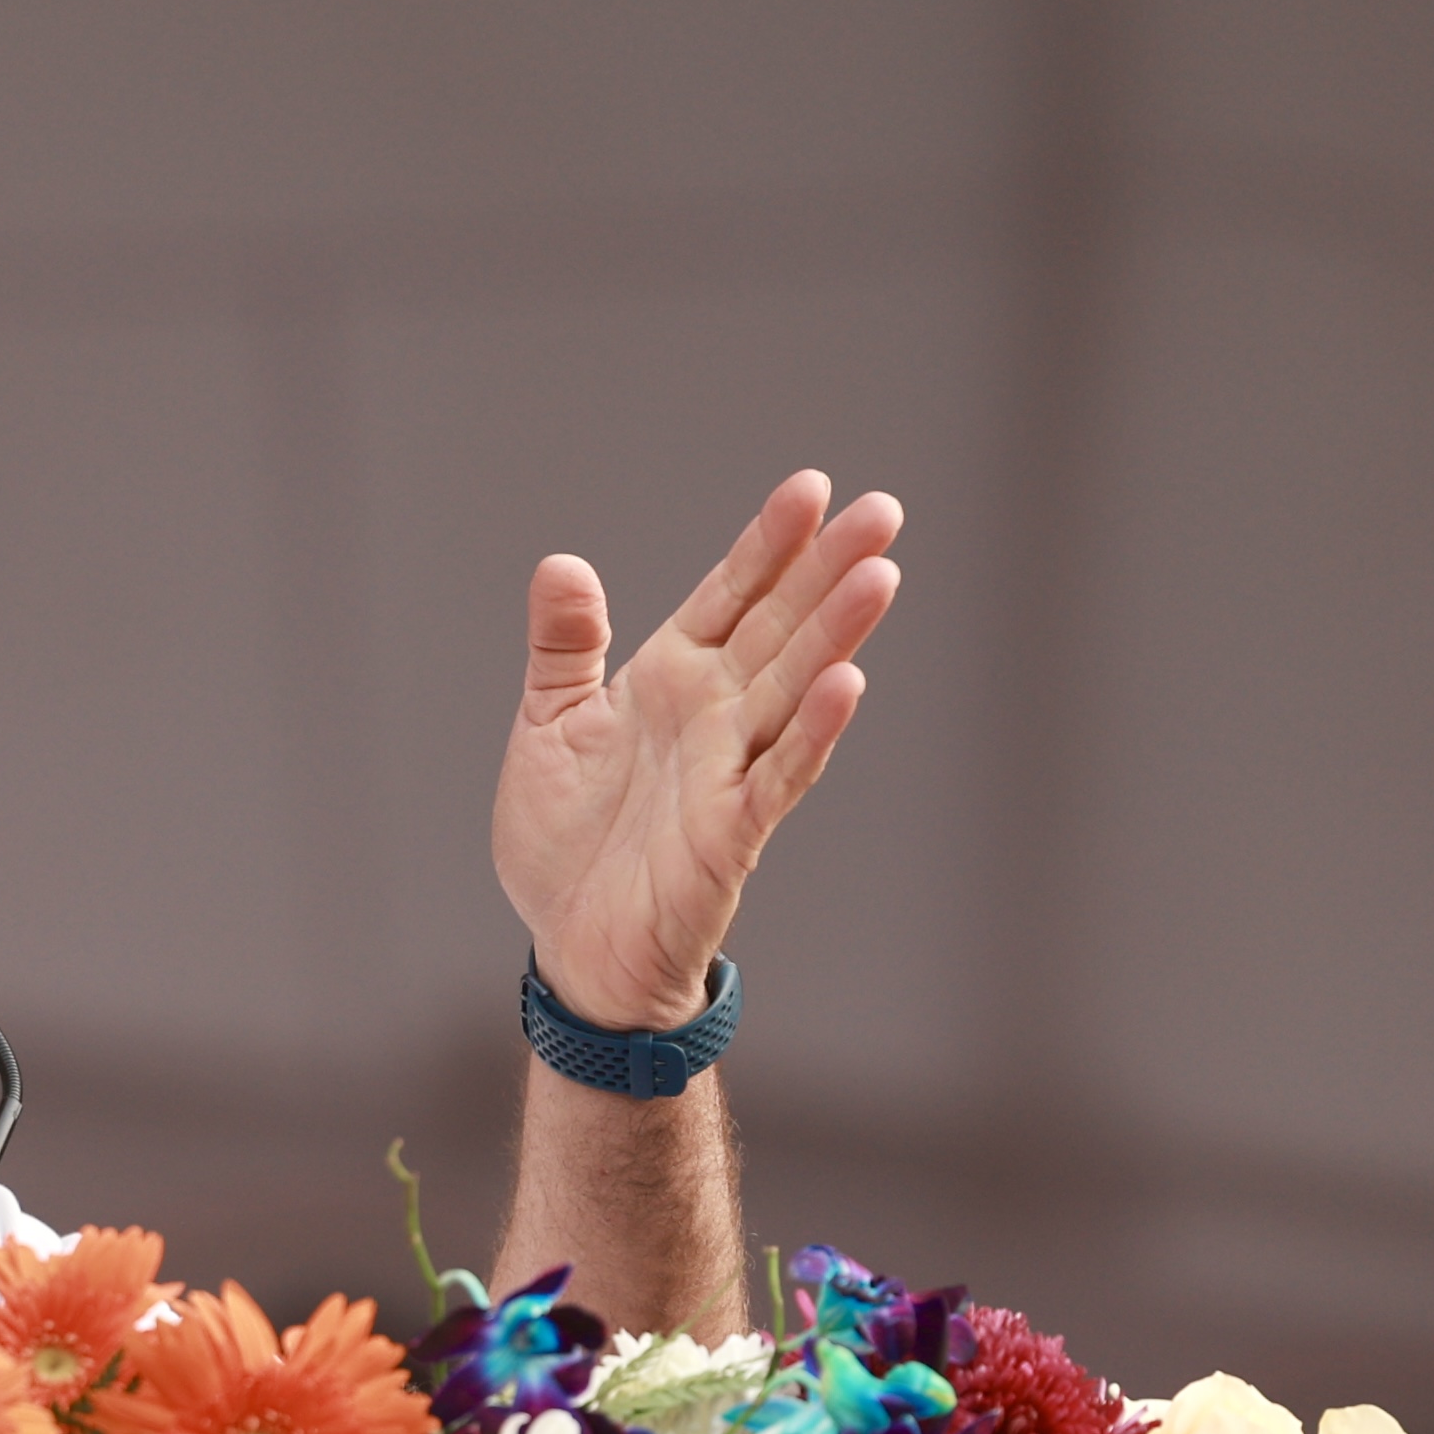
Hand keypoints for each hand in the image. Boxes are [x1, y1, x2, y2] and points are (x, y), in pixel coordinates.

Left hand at [490, 471, 900, 1030]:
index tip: (813, 487)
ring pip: (793, 691)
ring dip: (836, 636)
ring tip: (880, 574)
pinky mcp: (729, 836)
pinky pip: (777, 779)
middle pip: (780, 629)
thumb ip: (563, 646)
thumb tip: (561, 564)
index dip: (769, 544)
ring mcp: (727, 773)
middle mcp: (712, 716)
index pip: (730, 596)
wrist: (570, 946)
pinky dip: (810, 734)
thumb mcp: (549, 724)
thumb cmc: (568, 839)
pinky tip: (846, 684)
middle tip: (884, 509)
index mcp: (670, 680)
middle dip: (828, 570)